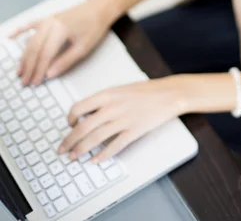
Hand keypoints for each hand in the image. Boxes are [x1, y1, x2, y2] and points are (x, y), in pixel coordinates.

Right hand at [8, 0, 114, 86]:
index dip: (38, 71)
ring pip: (31, 40)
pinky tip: (10, 37)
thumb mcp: (84, 48)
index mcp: (60, 30)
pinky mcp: (49, 18)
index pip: (45, 55)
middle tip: (24, 81)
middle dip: (29, 67)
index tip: (35, 82)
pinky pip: (30, 25)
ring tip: (20, 71)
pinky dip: (19, 31)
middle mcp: (50, 23)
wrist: (99, 8)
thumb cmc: (94, 26)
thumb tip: (50, 74)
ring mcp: (48, 19)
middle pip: (34, 49)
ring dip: (24, 56)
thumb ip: (66, 61)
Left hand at [58, 77, 185, 163]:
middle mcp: (112, 107)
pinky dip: (103, 155)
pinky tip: (96, 161)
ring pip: (95, 138)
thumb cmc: (145, 91)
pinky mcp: (134, 131)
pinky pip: (114, 146)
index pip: (79, 107)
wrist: (168, 94)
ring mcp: (123, 120)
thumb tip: (87, 115)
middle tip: (62, 149)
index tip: (69, 126)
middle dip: (69, 141)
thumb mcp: (120, 89)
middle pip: (83, 127)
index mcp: (107, 94)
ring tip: (74, 157)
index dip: (70, 119)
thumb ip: (104, 101)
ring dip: (82, 150)